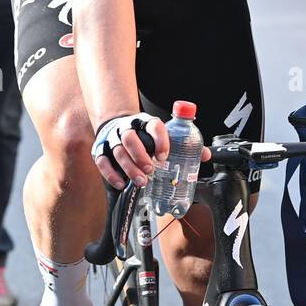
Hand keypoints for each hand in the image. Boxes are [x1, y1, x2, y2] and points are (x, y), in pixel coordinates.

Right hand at [94, 114, 210, 189]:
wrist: (119, 127)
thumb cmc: (146, 137)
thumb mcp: (163, 135)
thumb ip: (183, 144)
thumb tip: (205, 154)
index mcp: (145, 122)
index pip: (153, 126)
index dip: (159, 139)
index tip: (165, 155)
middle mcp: (127, 127)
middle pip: (130, 138)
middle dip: (140, 155)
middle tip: (151, 170)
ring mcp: (112, 138)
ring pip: (118, 150)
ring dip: (129, 167)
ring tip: (141, 181)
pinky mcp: (100, 149)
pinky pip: (102, 161)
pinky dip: (111, 173)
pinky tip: (121, 184)